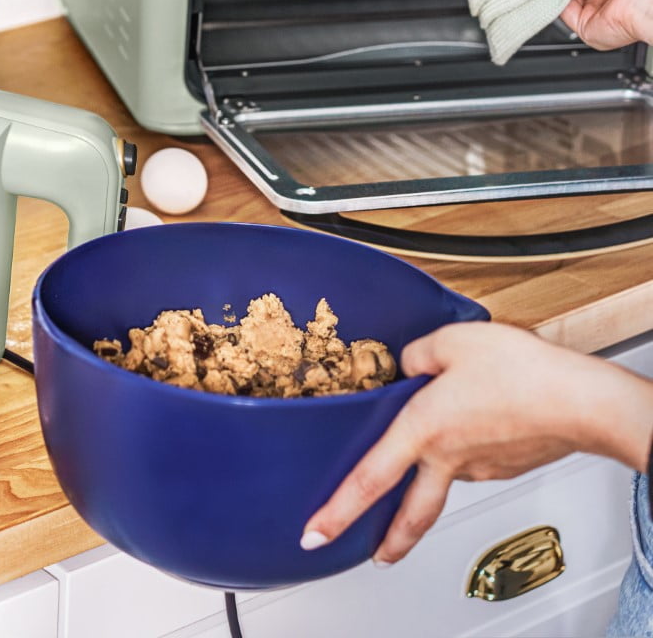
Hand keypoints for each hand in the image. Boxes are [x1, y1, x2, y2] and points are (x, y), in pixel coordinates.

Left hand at [300, 321, 652, 565]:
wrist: (581, 399)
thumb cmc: (520, 371)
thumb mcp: (451, 341)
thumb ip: (418, 353)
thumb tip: (409, 364)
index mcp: (422, 430)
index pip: (369, 479)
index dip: (338, 510)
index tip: (315, 533)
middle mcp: (449, 458)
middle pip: (412, 512)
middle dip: (391, 539)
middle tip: (375, 554)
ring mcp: (480, 466)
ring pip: (447, 475)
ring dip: (436, 469)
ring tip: (438, 440)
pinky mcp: (508, 463)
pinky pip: (477, 456)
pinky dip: (471, 444)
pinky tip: (480, 422)